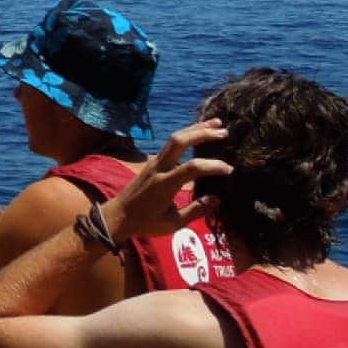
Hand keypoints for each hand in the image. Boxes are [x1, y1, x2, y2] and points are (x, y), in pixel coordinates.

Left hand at [103, 120, 232, 242]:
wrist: (118, 215)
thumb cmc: (145, 222)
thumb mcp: (173, 223)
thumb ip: (195, 210)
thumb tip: (217, 199)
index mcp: (164, 185)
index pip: (191, 168)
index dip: (212, 166)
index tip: (229, 170)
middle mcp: (158, 168)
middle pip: (180, 141)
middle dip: (202, 133)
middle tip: (225, 132)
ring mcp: (154, 162)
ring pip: (175, 138)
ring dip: (196, 129)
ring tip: (217, 123)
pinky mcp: (153, 161)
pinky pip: (171, 143)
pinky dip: (187, 135)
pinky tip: (199, 132)